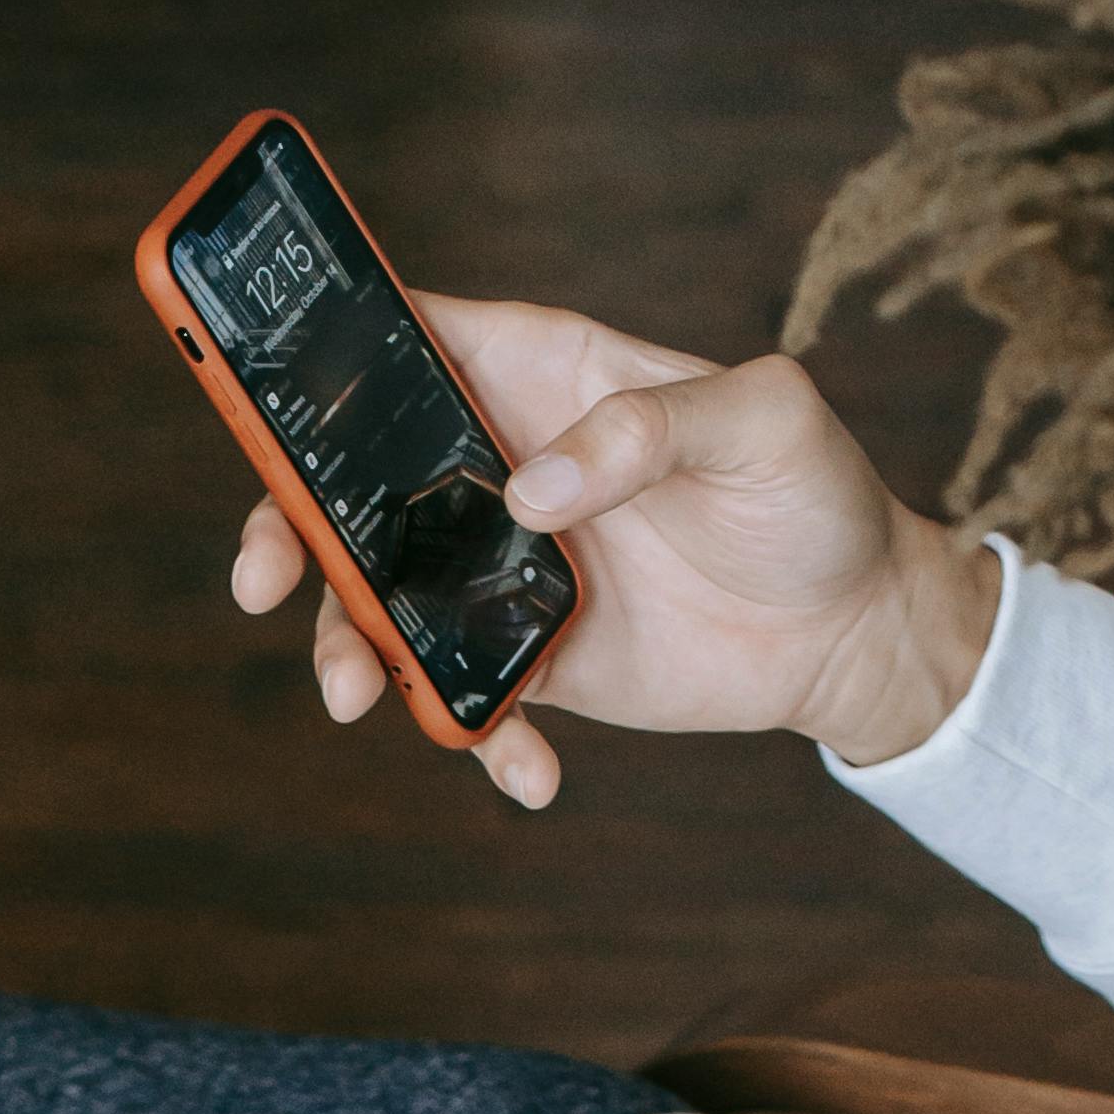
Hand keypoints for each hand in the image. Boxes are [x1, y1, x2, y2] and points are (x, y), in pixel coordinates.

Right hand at [228, 307, 997, 806]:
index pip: (408, 343)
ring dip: (353, 651)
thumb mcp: (761, 422)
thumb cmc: (814, 491)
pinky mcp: (532, 658)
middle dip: (289, 528)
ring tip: (362, 701)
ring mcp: (505, 568)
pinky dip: (477, 737)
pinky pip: (465, 697)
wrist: (851, 627)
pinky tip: (527, 770)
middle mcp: (503, 465)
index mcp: (543, 372)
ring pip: (384, 601)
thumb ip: (650, 428)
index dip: (326, 362)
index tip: (266, 403)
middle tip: (263, 581)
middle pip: (356, 484)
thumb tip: (531, 489)